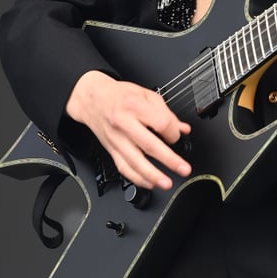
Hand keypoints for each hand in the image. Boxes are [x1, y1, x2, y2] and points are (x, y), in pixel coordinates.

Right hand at [66, 70, 191, 189]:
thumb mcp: (146, 94)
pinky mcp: (111, 150)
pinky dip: (137, 178)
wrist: (93, 99)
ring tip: (166, 183)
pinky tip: (149, 182)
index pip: (161, 123)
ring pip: (135, 161)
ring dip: (153, 175)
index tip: (177, 136)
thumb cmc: (120, 95)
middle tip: (183, 169)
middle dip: (169, 160)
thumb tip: (182, 128)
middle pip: (149, 145)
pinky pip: (123, 168)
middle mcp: (124, 123)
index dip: (174, 132)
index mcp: (135, 105)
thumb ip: (166, 112)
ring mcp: (116, 139)